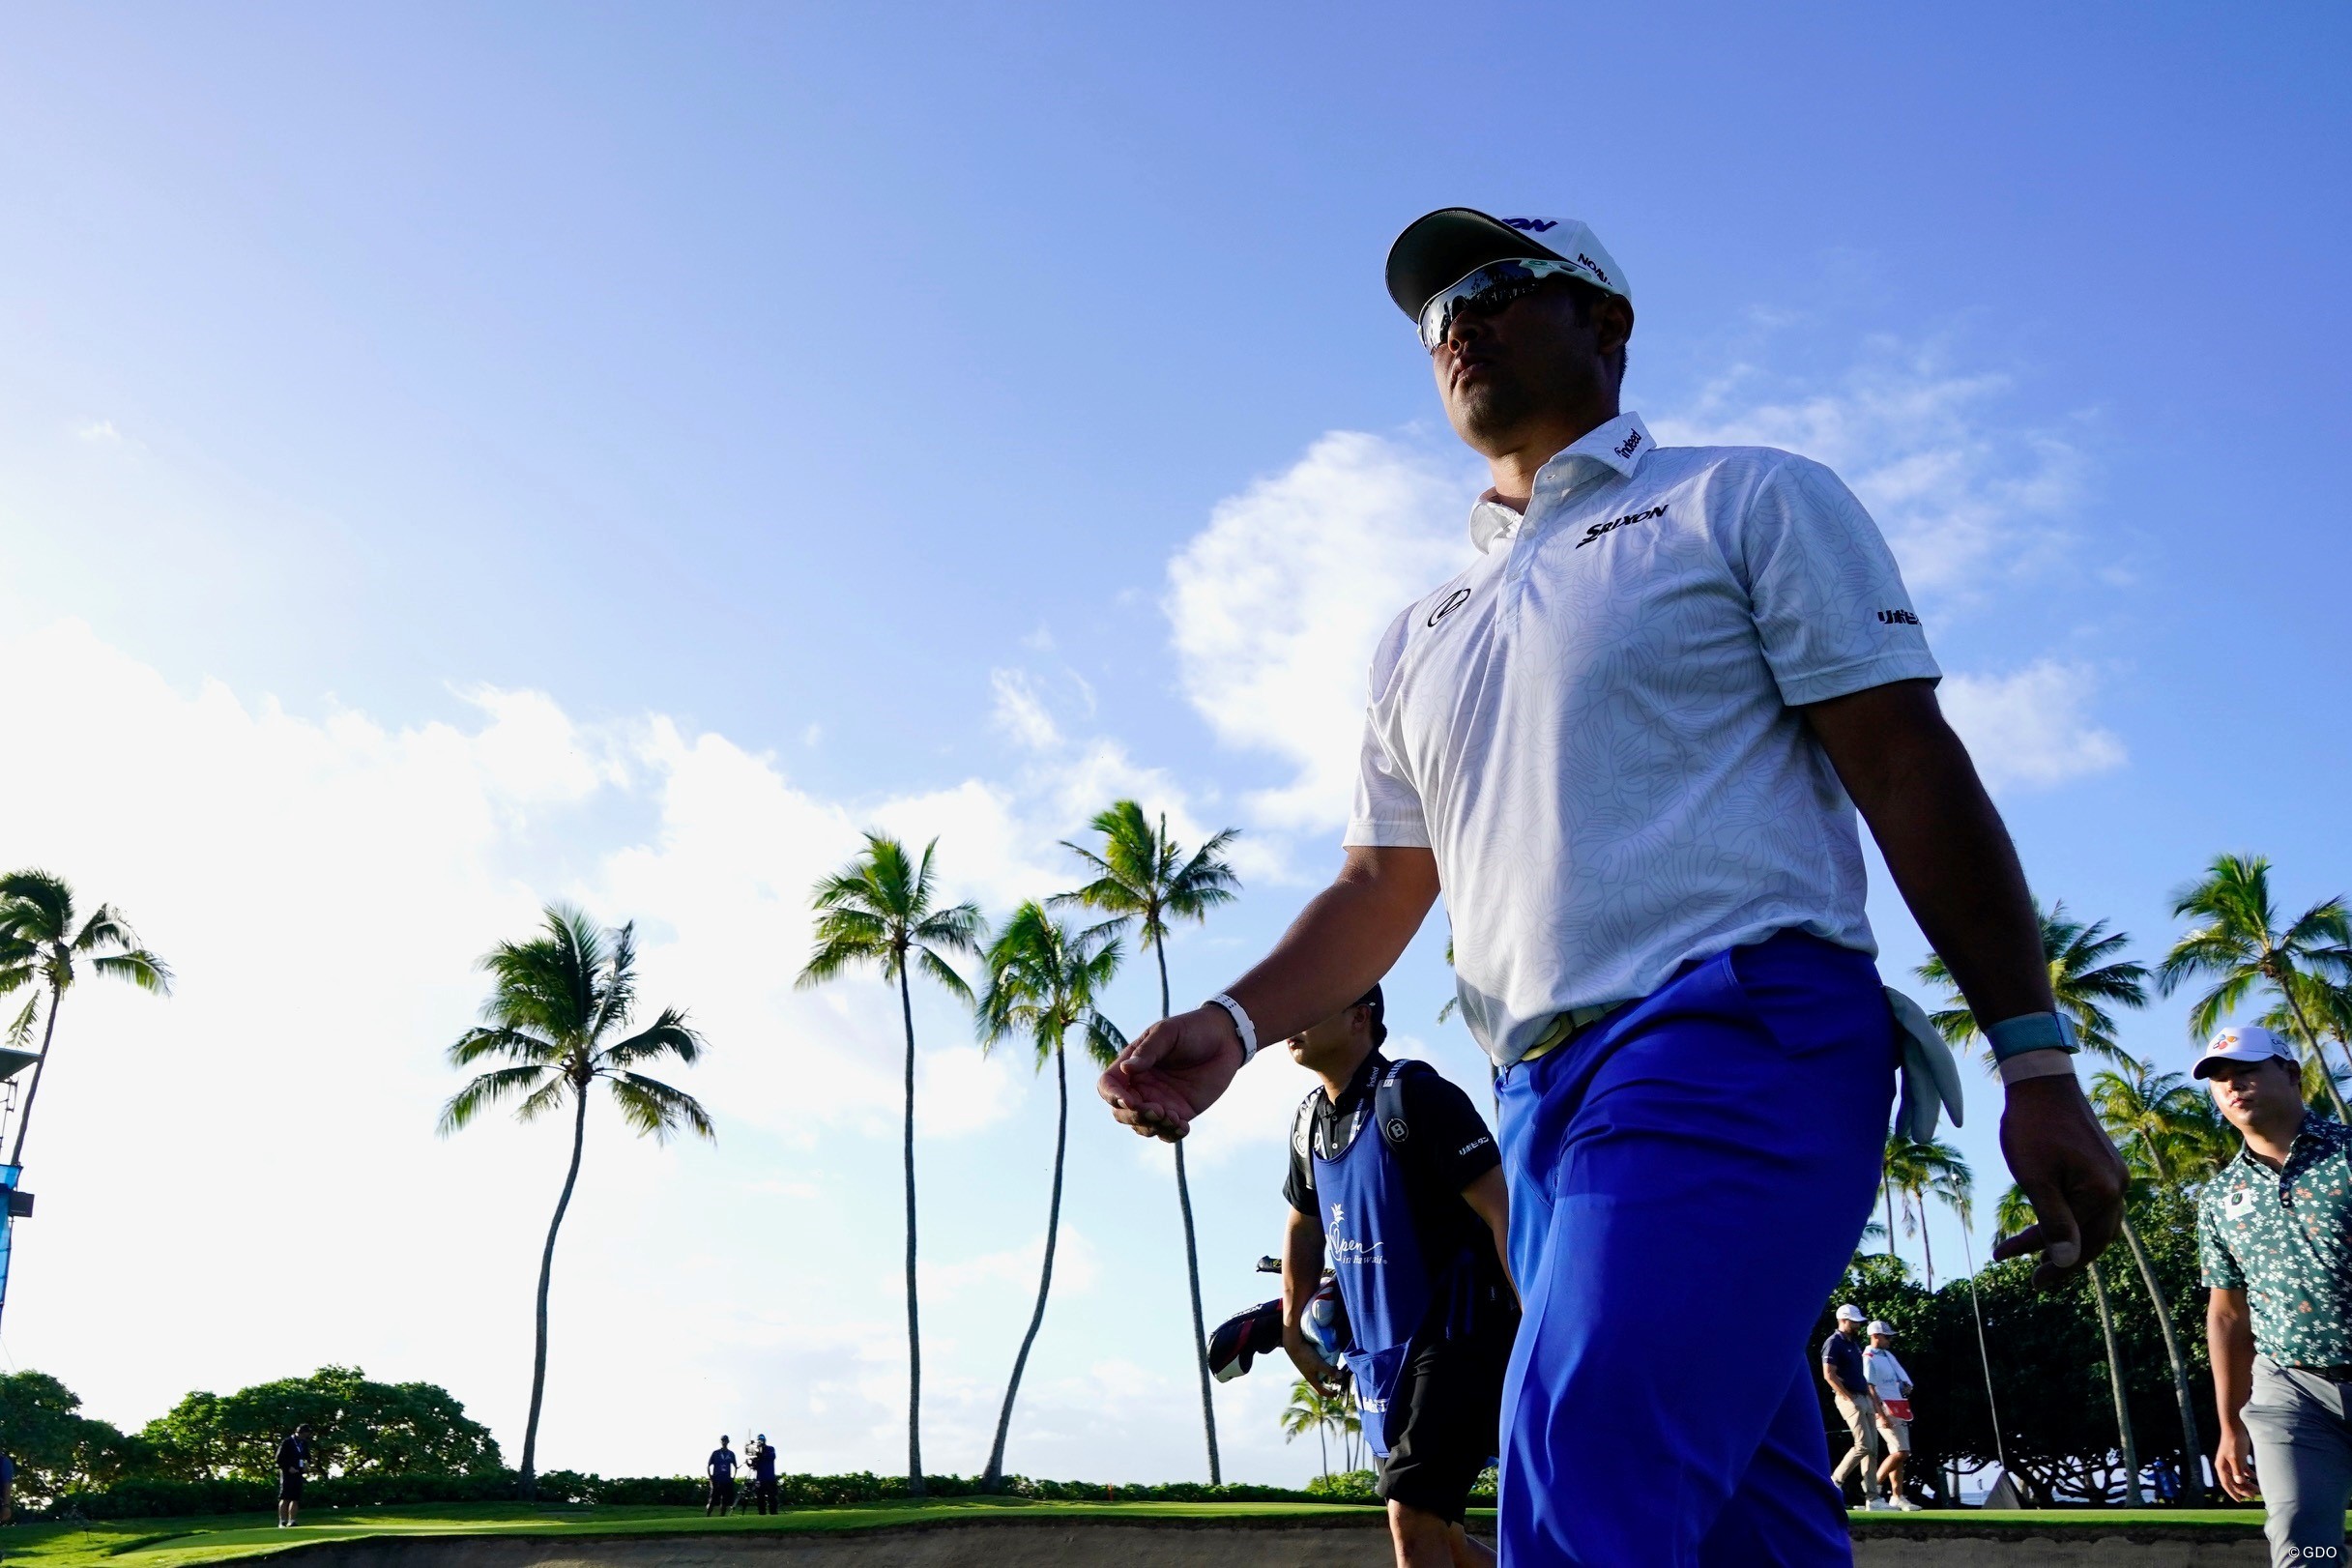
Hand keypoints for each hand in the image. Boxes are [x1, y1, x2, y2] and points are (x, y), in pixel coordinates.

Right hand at [1097, 1005, 1243, 1140]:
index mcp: (1131, 1066)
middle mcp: (1141, 1087)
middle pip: (1121, 1112)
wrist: (1225, 1039)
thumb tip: (1126, 1069)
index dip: (1112, 1096)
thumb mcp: (1167, 1033)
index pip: (1108, 1086)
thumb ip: (1147, 1051)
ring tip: (1174, 1118)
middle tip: (1157, 1111)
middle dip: (1134, 1117)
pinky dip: (1171, 1135)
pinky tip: (1183, 1127)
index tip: (1130, 1101)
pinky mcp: (1180, 1112)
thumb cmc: (1191, 1029)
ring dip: (1153, 1127)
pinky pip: (1167, 1132)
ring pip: (1142, 1126)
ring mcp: (1159, 1102)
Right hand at [1282, 1320, 1343, 1394]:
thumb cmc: (1305, 1356)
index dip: (1330, 1394)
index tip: (1337, 1394)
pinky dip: (1326, 1366)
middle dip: (1332, 1382)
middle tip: (1340, 1378)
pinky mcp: (1309, 1361)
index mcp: (1312, 1379)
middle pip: (1323, 1383)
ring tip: (1337, 1368)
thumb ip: (1329, 1370)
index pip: (1322, 1391)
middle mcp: (1311, 1375)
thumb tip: (1341, 1376)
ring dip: (1329, 1373)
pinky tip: (1330, 1360)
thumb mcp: (1319, 1364)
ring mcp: (1310, 1368)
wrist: (1294, 1344)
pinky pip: (1319, 1367)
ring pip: (1321, 1374)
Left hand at [1991, 1072, 2126, 1287]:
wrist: (2040, 1079)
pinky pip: (2093, 1204)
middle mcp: (2118, 1186)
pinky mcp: (2105, 1165)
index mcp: (2104, 1192)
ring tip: (2037, 1257)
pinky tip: (2050, 1227)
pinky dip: (2072, 1220)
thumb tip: (2066, 1262)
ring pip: (2095, 1224)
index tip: (2017, 1272)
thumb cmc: (2032, 1126)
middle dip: (2063, 1260)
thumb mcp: (2035, 1178)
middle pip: (2094, 1239)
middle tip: (2035, 1279)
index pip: (2076, 1242)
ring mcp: (2114, 1175)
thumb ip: (2052, 1222)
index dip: (2046, 1260)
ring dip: (2068, 1242)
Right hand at [2215, 1420, 2258, 1500]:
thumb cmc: (2233, 1442)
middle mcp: (2226, 1467)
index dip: (2233, 1493)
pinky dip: (2251, 1476)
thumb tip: (2239, 1482)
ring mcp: (2233, 1464)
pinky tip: (2258, 1478)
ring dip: (2248, 1484)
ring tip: (2259, 1490)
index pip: (2226, 1484)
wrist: (2235, 1429)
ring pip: (2240, 1478)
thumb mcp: (2235, 1457)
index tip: (2240, 1501)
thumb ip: (2237, 1470)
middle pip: (2235, 1482)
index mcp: (2222, 1467)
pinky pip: (2245, 1471)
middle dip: (2244, 1490)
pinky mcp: (2239, 1460)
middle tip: (2254, 1496)